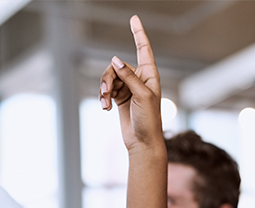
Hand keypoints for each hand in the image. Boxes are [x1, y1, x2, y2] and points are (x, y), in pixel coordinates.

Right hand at [99, 16, 161, 151]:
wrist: (143, 142)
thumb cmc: (149, 121)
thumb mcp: (141, 97)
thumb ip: (129, 77)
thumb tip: (116, 60)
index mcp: (150, 76)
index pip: (143, 49)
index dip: (138, 33)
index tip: (134, 18)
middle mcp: (140, 79)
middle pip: (117, 66)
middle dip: (108, 78)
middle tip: (106, 93)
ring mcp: (129, 88)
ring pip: (109, 78)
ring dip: (104, 89)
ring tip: (105, 103)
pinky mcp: (120, 98)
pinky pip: (107, 90)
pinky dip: (104, 97)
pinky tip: (105, 108)